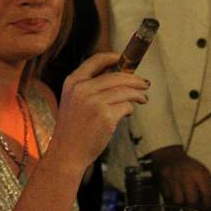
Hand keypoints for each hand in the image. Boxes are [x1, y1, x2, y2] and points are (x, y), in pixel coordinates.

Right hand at [51, 53, 149, 173]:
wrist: (67, 152)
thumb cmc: (73, 129)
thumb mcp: (73, 101)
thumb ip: (89, 87)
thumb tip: (119, 77)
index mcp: (73, 82)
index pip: (96, 60)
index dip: (113, 57)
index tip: (125, 59)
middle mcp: (82, 89)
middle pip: (116, 76)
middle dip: (134, 79)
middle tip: (144, 83)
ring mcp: (94, 102)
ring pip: (125, 90)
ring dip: (137, 94)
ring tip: (142, 98)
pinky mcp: (106, 116)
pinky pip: (126, 106)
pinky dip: (130, 108)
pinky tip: (128, 113)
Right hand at [148, 145, 210, 210]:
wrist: (170, 156)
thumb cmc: (189, 166)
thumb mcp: (202, 171)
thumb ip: (206, 186)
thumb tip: (208, 203)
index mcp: (198, 172)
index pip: (207, 193)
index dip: (208, 204)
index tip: (208, 207)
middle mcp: (185, 175)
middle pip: (192, 200)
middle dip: (194, 204)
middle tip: (195, 203)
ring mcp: (172, 178)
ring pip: (178, 201)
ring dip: (182, 201)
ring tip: (183, 196)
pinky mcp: (162, 181)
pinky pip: (168, 197)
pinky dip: (172, 197)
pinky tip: (174, 191)